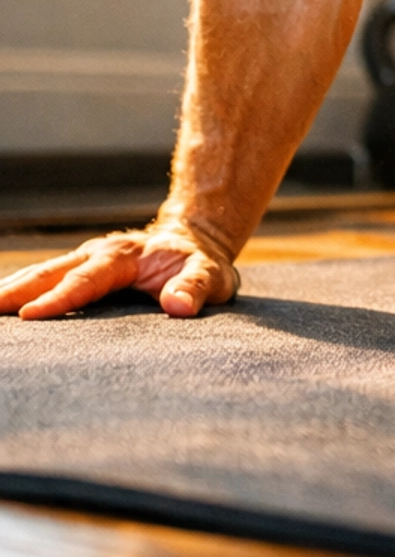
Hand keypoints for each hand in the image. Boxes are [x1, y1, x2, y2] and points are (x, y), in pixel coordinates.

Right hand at [0, 218, 237, 320]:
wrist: (196, 240)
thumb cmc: (200, 264)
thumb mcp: (211, 275)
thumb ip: (196, 287)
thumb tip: (179, 306)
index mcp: (124, 255)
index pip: (87, 279)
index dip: (59, 298)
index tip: (31, 316)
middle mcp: (99, 253)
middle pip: (52, 272)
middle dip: (18, 290)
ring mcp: (86, 259)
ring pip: (43, 273)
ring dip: (12, 288)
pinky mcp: (80, 269)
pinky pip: (46, 278)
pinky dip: (20, 289)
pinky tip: (2, 305)